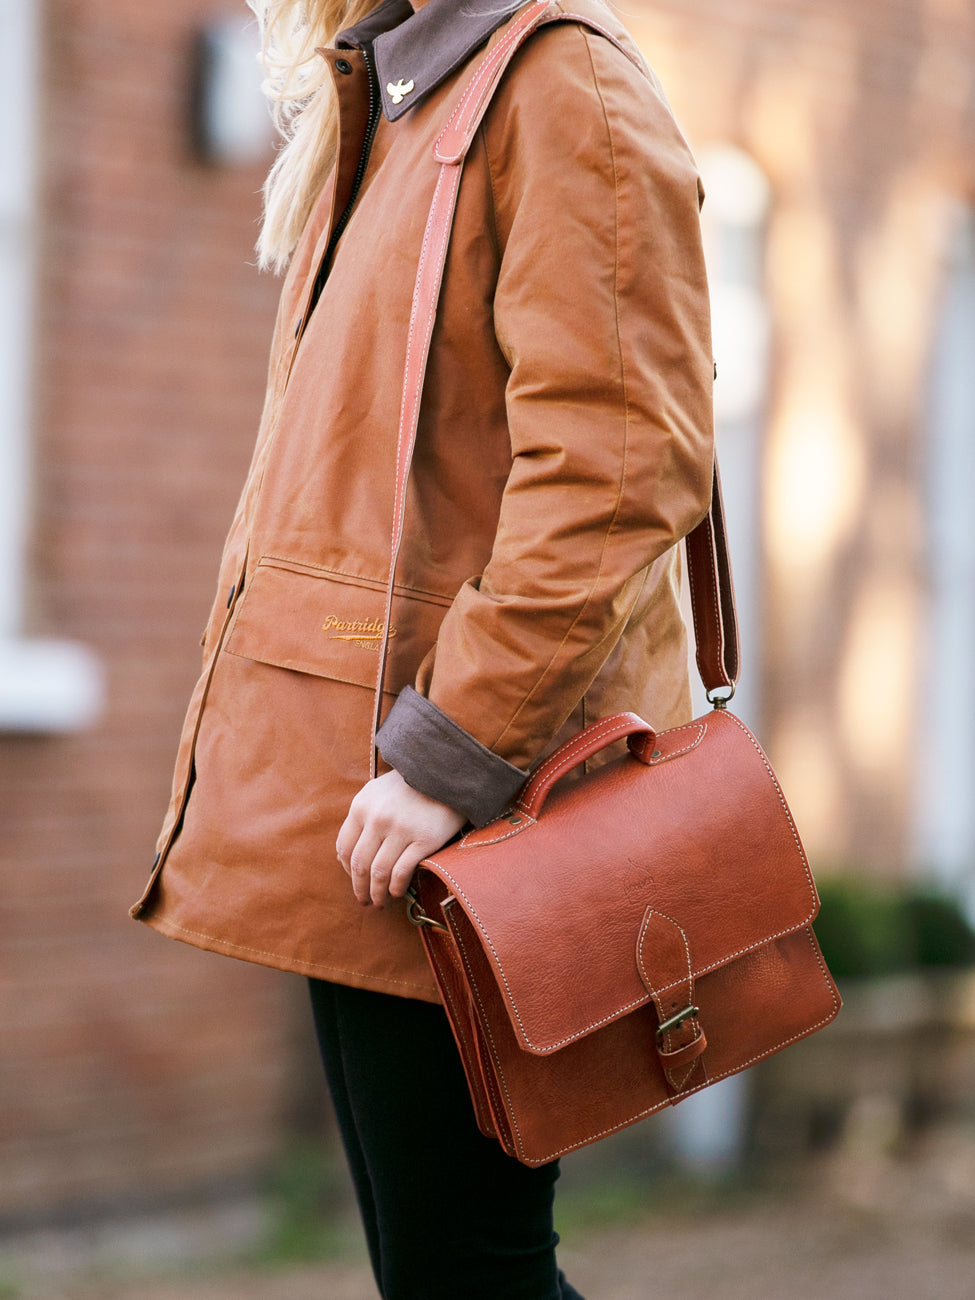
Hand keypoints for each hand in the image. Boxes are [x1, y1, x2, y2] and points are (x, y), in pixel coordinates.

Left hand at [336, 770, 465, 908]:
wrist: (447, 774)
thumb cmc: (410, 784)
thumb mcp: (377, 791)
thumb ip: (362, 817)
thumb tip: (348, 852)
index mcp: (361, 806)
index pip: (345, 848)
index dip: (347, 870)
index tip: (355, 880)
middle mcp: (377, 818)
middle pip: (360, 864)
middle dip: (359, 888)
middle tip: (364, 901)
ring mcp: (400, 830)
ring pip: (379, 873)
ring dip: (377, 893)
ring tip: (380, 902)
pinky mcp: (424, 840)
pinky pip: (402, 872)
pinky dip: (396, 887)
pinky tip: (398, 892)